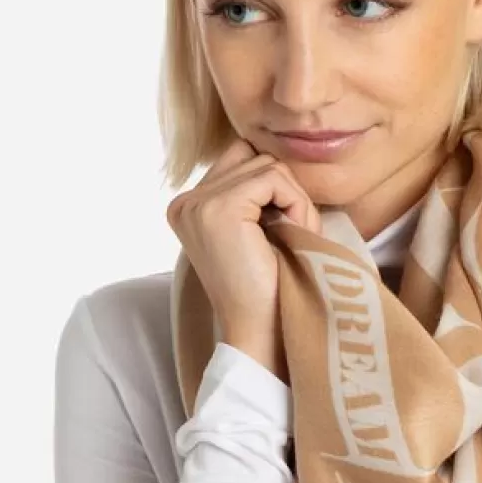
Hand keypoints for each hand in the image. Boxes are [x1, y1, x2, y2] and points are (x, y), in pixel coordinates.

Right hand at [166, 135, 321, 379]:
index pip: (240, 158)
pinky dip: (296, 205)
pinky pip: (274, 178)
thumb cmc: (268, 286)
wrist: (260, 330)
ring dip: (294, 199)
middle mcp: (185, 202)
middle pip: (253, 156)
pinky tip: (295, 234)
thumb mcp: (254, 231)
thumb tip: (279, 151)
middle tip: (295, 232)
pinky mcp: (220, 209)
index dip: (272, 186)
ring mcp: (198, 204)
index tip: (283, 227)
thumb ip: (254, 192)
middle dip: (285, 190)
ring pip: (267, 164)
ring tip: (295, 237)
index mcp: (188, 207)